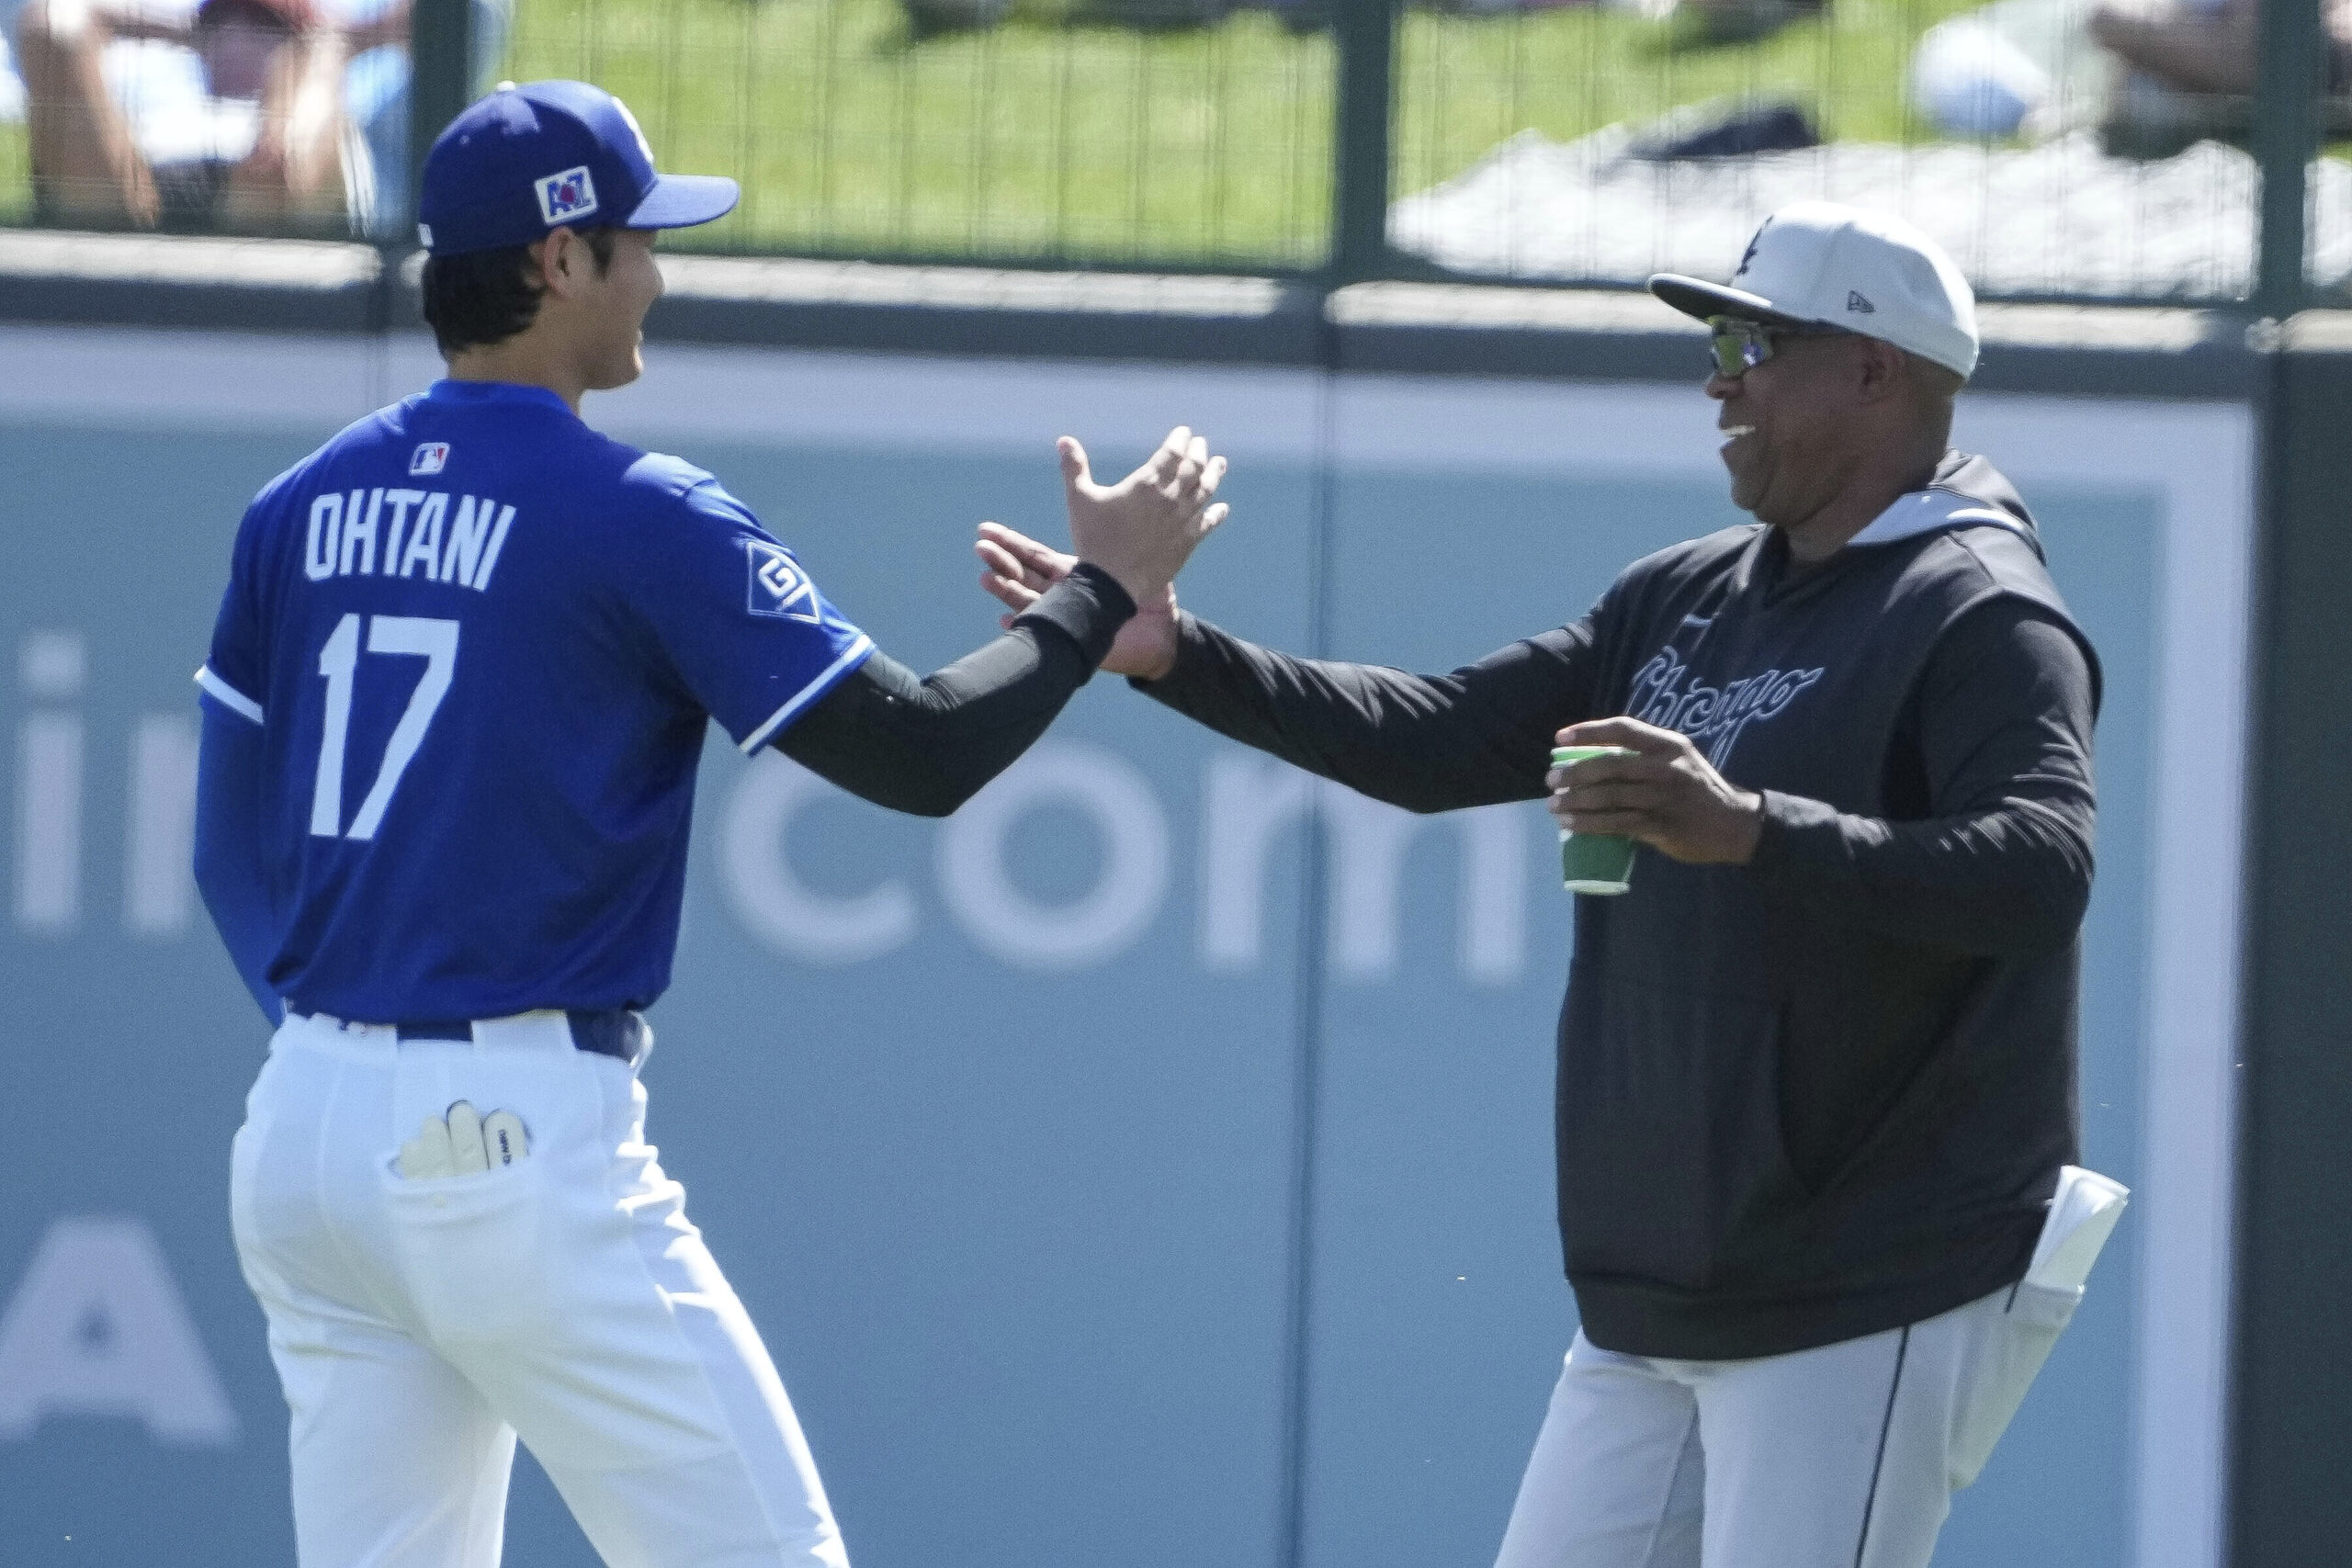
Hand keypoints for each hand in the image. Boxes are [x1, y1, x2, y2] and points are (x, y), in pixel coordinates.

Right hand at [977, 521, 1181, 678]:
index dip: (1010, 543)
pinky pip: (1045, 630)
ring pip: (1028, 600)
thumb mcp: (1133, 561)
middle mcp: (1064, 593)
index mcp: (1074, 573)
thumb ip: (1121, 535)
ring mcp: (1065, 616)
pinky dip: (1024, 625)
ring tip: (985, 579)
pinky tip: (1006, 619)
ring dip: (1006, 590)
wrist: (1162, 634)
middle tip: (980, 547)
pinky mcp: (1073, 638)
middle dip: (1001, 560)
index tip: (985, 529)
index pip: (1035, 555)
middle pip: (1024, 574)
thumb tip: (1120, 501)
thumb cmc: (1151, 598)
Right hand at [1055, 427, 1228, 612]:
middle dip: (1198, 452)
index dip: (1180, 439)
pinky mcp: (1187, 543)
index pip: (1172, 452)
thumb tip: (1064, 440)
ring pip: (1205, 491)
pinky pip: (1208, 523)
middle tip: (1201, 444)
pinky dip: (1217, 513)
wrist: (1110, 584)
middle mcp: (1171, 498)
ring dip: (1214, 475)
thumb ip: (1074, 468)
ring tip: (1219, 464)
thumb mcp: (1079, 499)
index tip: (1184, 432)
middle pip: (1194, 468)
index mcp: (1147, 483)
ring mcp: (1182, 521)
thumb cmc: (1093, 540)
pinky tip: (1223, 508)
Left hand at [1547, 717, 1763, 864]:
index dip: (1588, 731)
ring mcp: (1664, 798)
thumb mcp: (1679, 759)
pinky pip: (1618, 824)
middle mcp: (1666, 768)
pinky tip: (1572, 825)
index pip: (1623, 729)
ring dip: (1576, 801)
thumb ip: (1644, 756)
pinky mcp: (1662, 826)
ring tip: (1554, 805)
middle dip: (1575, 772)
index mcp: (1668, 745)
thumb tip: (1593, 760)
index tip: (1559, 738)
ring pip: (1610, 797)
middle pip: (1610, 765)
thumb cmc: (1697, 788)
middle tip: (1551, 780)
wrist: (1734, 823)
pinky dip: (1590, 824)